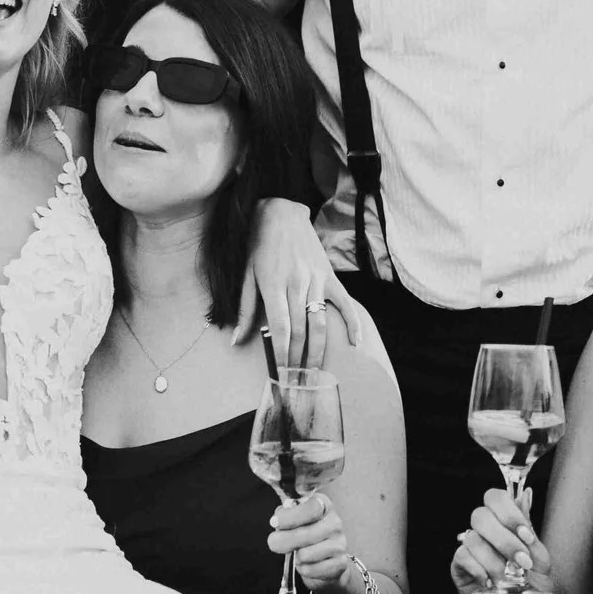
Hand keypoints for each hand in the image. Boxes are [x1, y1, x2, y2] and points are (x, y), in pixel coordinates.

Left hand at [241, 198, 354, 364]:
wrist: (281, 212)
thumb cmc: (258, 243)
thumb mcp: (245, 273)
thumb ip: (243, 308)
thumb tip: (236, 339)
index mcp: (273, 285)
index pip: (281, 328)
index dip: (282, 354)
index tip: (281, 374)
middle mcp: (297, 284)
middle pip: (301, 330)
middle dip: (298, 359)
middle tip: (296, 381)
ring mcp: (316, 280)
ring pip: (320, 322)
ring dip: (319, 350)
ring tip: (316, 372)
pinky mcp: (330, 276)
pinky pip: (345, 303)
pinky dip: (353, 324)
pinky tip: (356, 343)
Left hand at [270, 491, 361, 593]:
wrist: (324, 559)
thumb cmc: (304, 533)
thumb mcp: (294, 517)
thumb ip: (285, 515)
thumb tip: (278, 521)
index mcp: (323, 506)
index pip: (310, 508)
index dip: (290, 516)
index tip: (274, 522)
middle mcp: (335, 523)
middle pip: (304, 534)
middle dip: (283, 541)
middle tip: (274, 543)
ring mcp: (340, 544)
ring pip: (305, 555)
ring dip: (295, 557)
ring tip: (298, 553)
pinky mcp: (340, 564)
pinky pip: (311, 570)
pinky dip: (303, 569)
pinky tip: (307, 564)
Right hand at [451, 486, 553, 593]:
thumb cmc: (533, 591)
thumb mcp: (542, 564)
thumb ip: (531, 535)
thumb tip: (525, 495)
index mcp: (505, 526)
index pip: (496, 498)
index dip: (509, 513)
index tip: (526, 536)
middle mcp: (485, 534)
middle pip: (480, 514)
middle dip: (504, 538)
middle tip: (521, 561)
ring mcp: (471, 551)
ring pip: (473, 538)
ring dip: (495, 560)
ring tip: (509, 580)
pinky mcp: (459, 569)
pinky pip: (462, 556)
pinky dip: (479, 569)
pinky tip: (491, 584)